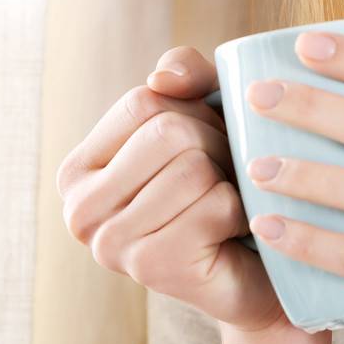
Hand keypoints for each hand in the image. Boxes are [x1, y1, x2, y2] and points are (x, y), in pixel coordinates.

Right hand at [55, 45, 306, 337]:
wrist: (263, 269)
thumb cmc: (227, 184)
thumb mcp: (208, 111)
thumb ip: (185, 74)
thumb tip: (160, 79)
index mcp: (79, 168)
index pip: (143, 101)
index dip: (194, 112)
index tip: (206, 144)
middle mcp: (79, 209)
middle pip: (167, 132)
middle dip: (216, 145)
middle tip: (225, 178)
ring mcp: (110, 244)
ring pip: (193, 168)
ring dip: (231, 180)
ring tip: (228, 204)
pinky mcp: (150, 268)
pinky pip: (215, 205)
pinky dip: (241, 211)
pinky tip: (233, 232)